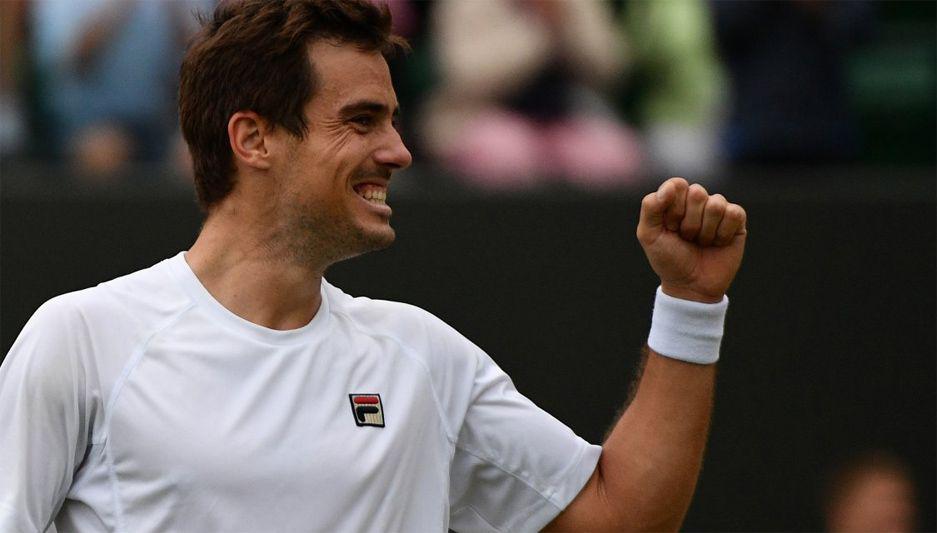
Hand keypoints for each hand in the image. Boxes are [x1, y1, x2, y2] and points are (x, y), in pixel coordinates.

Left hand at [636, 177, 746, 302]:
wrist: (690, 286)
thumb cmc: (668, 259)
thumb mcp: (648, 234)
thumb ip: (650, 207)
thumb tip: (669, 187)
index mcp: (675, 200)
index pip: (678, 184)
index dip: (674, 207)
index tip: (670, 227)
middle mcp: (697, 201)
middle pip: (697, 192)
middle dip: (689, 222)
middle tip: (686, 237)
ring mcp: (717, 210)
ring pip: (716, 204)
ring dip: (705, 231)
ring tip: (700, 242)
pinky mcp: (736, 221)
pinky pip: (734, 213)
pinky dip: (723, 234)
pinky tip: (717, 243)